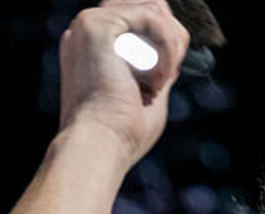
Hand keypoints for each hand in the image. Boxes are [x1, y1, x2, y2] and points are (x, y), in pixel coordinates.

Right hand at [57, 0, 189, 168]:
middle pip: (147, 6)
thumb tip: (178, 41)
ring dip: (170, 46)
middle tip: (164, 79)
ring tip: (159, 81)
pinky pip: (152, 16)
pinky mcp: (97, 25)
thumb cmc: (122, 134)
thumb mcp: (148, 90)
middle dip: (169, 38)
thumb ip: (157, 62)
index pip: (137, 19)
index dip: (162, 40)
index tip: (163, 79)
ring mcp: (88, 26)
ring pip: (153, 8)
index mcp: (92, 47)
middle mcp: (86, 32)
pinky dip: (166, 47)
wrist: (100, 147)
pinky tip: (158, 77)